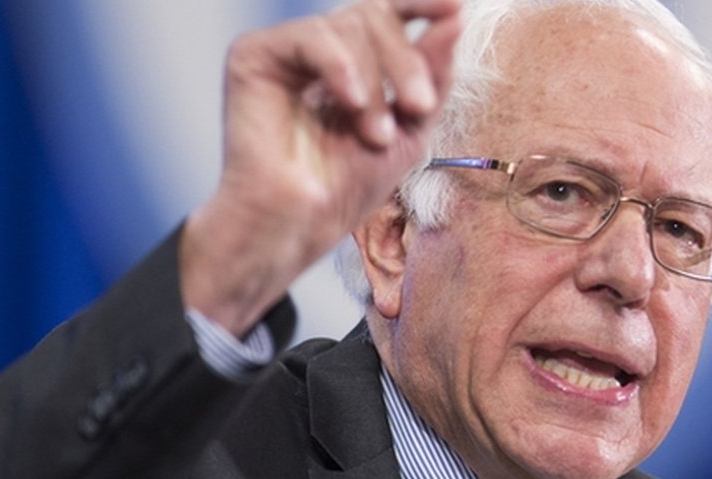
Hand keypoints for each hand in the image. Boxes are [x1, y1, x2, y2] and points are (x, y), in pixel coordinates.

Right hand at [179, 0, 461, 335]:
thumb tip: (457, 15)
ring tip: (374, 135)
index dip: (421, 3)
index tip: (456, 8)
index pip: (387, 14)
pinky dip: (341, 68)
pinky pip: (312, 38)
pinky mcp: (254, 57)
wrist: (301, 223)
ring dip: (375, 84)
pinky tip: (350, 103)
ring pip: (349, 25)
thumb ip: (434, 73)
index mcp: (352, 64)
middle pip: (374, 16)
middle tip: (419, 108)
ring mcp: (286, 52)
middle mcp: (317, 51)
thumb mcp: (412, 126)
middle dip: (406, 62)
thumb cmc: (349, 187)